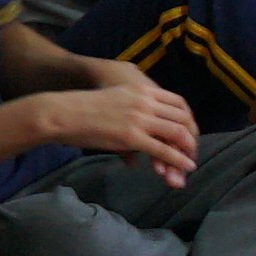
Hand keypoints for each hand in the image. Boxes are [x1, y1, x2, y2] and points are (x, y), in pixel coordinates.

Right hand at [30, 78, 202, 183]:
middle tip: (193, 148)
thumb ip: (131, 111)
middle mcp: (145, 102)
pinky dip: (179, 159)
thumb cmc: (83, 108)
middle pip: (182, 118)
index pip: (178, 102)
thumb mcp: (114, 100)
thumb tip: (136, 122)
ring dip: (189, 149)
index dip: (188, 118)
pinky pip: (164, 150)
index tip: (190, 130)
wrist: (63, 112)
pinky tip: (186, 166)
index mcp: (142, 89)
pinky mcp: (132, 137)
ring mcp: (140, 119)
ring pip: (177, 134)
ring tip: (191, 159)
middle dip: (192, 135)